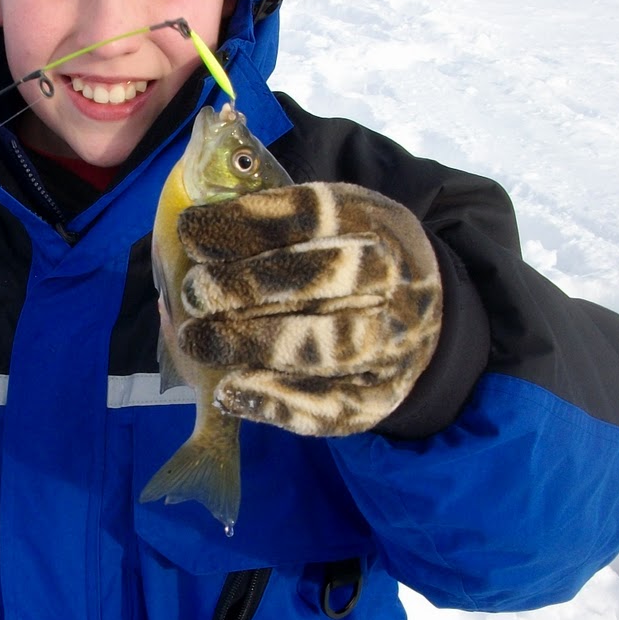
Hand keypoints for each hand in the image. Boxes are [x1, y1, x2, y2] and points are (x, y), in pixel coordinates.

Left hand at [175, 181, 442, 437]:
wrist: (427, 317)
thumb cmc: (354, 259)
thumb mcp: (334, 219)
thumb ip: (273, 222)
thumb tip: (190, 231)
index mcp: (374, 222)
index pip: (313, 214)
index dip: (248, 223)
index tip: (191, 233)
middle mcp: (393, 281)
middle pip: (324, 278)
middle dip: (248, 284)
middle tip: (193, 292)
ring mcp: (392, 342)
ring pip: (327, 346)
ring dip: (253, 343)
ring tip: (196, 340)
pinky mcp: (379, 397)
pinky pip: (328, 404)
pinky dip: (275, 400)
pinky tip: (229, 391)